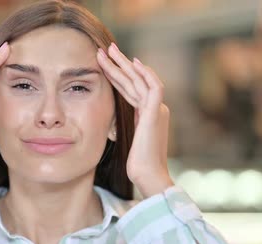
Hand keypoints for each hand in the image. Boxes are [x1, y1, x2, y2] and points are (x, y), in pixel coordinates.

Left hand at [96, 43, 173, 197]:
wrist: (149, 176)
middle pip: (135, 80)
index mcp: (147, 115)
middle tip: (106, 49)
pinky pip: (153, 87)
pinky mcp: (155, 114)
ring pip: (140, 80)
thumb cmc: (138, 165)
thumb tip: (111, 124)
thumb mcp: (128, 141)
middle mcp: (154, 109)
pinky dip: (145, 74)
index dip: (118, 76)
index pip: (131, 89)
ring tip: (110, 51)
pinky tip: (133, 63)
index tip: (105, 65)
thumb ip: (125, 128)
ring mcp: (156, 110)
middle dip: (119, 64)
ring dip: (124, 65)